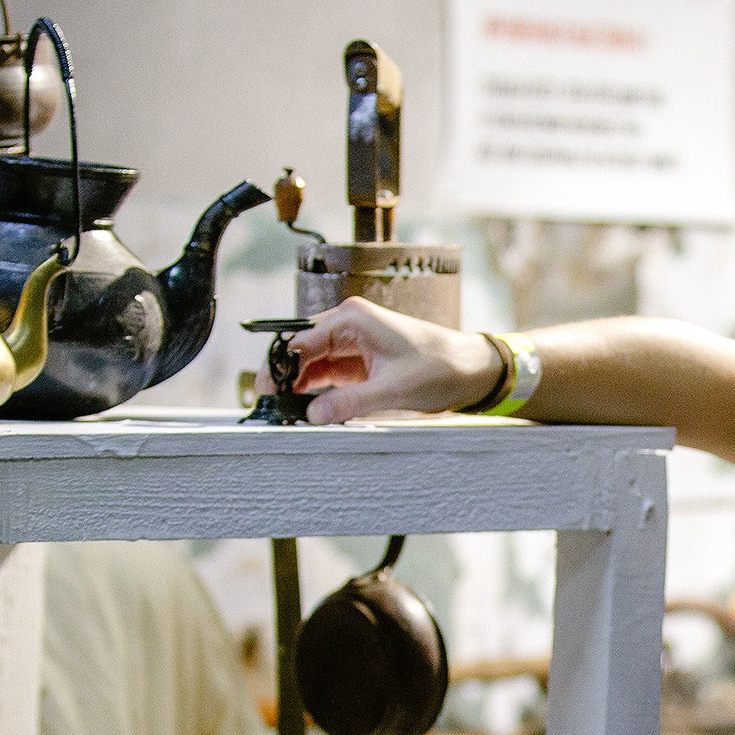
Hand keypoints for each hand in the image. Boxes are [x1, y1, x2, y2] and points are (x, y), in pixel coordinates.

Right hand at [285, 297, 504, 422]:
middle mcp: (347, 325)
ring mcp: (352, 343)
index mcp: (352, 319)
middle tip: (271, 409)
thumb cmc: (440, 367)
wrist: (470, 368)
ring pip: (310, 364)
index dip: (277, 368)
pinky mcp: (359, 361)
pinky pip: (327, 375)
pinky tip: (308, 410)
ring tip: (286, 414)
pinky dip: (316, 392)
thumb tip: (312, 416)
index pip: (299, 341)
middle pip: (299, 351)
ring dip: (298, 387)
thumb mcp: (393, 389)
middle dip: (283, 378)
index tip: (265, 395)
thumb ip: (350, 403)